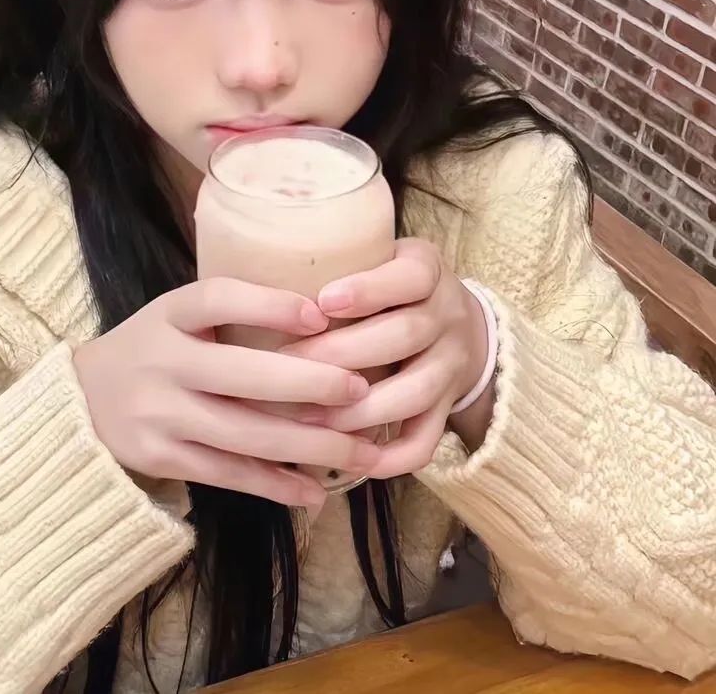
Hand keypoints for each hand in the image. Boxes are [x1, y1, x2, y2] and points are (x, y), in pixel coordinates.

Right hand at [72, 278, 374, 507]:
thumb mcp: (177, 315)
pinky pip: (226, 473)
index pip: (218, 299)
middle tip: (361, 391)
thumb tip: (323, 320)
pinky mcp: (160, 456)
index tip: (319, 316)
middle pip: (241, 375)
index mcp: (168, 314)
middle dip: (309, 385)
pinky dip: (274, 484)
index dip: (269, 305)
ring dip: (309, 446)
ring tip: (361, 452)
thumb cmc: (154, 348)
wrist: (81, 398)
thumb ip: (231, 313)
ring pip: (243, 434)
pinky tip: (314, 490)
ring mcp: (159, 414)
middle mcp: (162, 362)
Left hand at [283, 239, 490, 478]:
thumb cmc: (392, 285)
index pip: (408, 276)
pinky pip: (427, 439)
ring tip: (307, 417)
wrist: (462, 322)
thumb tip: (254, 273)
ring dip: (359, 410)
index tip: (322, 301)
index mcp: (426, 270)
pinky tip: (351, 459)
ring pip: (416, 392)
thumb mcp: (378, 257)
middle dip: (343, 354)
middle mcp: (447, 316)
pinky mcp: (448, 407)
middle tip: (287, 364)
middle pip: (405, 335)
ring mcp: (451, 365)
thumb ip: (336, 261)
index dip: (368, 290)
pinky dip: (391, 456)